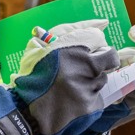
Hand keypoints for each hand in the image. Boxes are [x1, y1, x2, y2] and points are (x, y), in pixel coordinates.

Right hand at [0, 22, 118, 134]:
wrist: (25, 110)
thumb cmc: (31, 76)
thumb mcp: (39, 48)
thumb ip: (65, 33)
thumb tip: (98, 23)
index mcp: (71, 48)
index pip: (98, 37)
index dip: (94, 43)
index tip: (91, 48)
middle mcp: (84, 67)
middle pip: (109, 58)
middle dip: (104, 60)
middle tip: (91, 66)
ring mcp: (89, 88)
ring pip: (102, 79)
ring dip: (92, 80)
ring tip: (74, 86)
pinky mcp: (91, 106)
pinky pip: (98, 98)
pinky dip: (88, 98)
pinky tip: (73, 101)